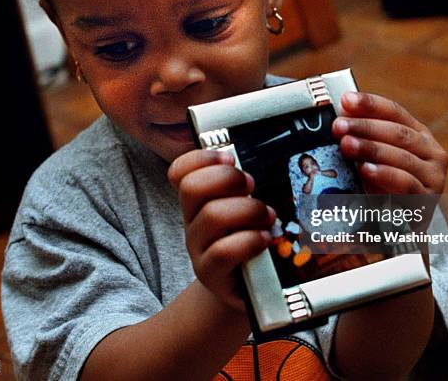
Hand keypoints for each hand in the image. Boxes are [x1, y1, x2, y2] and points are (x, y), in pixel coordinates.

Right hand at [168, 150, 274, 310]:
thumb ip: (245, 190)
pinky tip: (265, 239)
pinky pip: (224, 251)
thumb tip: (264, 162)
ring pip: (212, 216)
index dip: (200, 158)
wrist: (248, 290)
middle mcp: (192, 222)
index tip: (229, 157)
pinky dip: (250, 240)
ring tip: (268, 216)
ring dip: (248, 210)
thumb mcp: (244, 212)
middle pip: (191, 188)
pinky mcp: (211, 274)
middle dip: (227, 179)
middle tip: (251, 186)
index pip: (179, 172)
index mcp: (198, 202)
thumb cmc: (249, 243)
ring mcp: (198, 249)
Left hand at [332, 92, 447, 194]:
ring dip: (371, 148)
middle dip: (365, 127)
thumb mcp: (371, 158)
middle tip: (339, 126)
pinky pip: (406, 183)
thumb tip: (339, 113)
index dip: (370, 103)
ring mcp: (433, 176)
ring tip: (346, 144)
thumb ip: (360, 136)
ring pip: (402, 156)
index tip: (346, 99)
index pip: (394, 112)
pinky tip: (365, 169)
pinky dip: (385, 174)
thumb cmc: (382, 188)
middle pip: (397, 132)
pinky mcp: (428, 200)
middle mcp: (431, 151)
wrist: (400, 228)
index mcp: (417, 134)